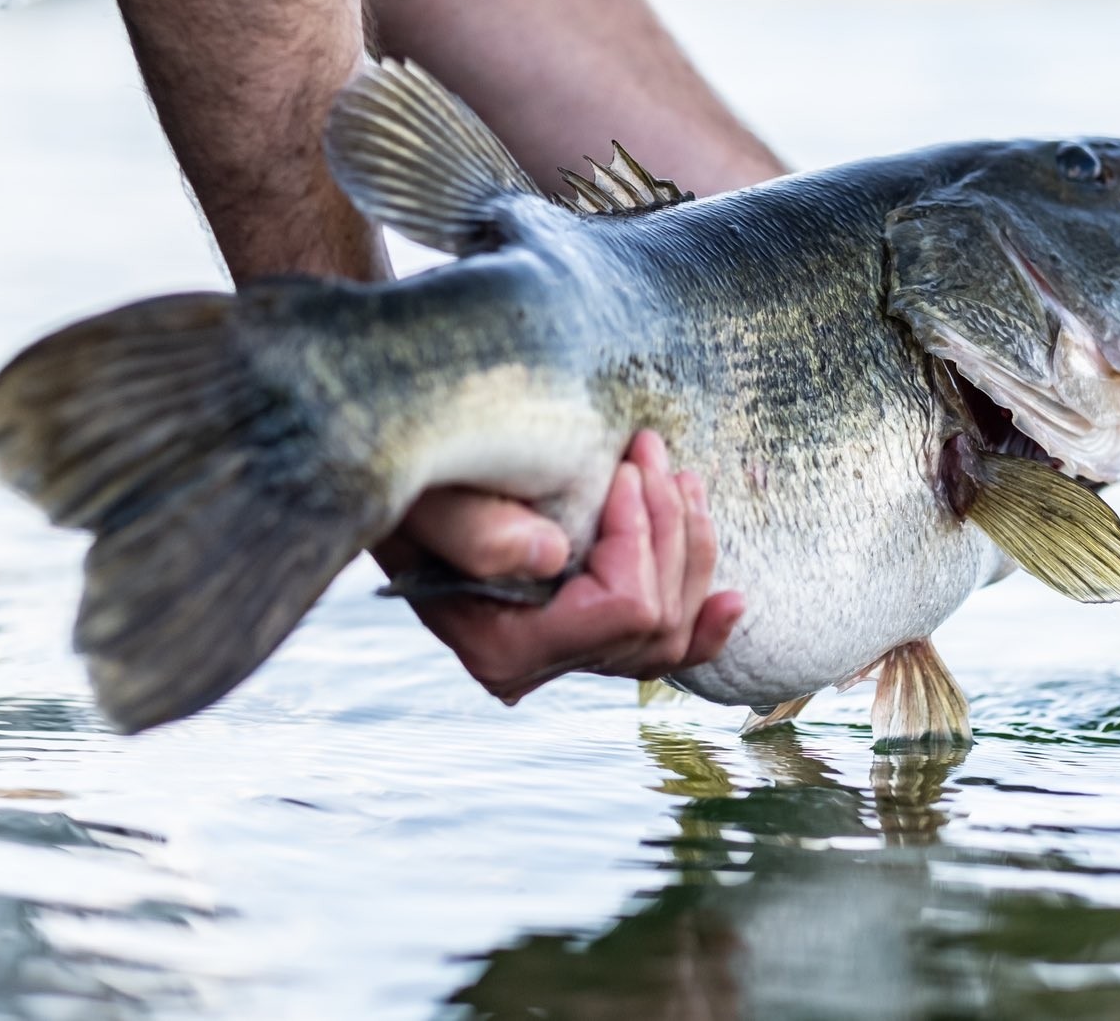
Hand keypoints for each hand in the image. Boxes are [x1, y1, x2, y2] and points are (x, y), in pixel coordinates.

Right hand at [375, 431, 743, 703]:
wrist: (387, 487)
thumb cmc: (403, 482)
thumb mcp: (423, 493)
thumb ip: (474, 528)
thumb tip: (550, 556)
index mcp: (503, 646)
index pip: (621, 609)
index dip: (640, 536)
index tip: (624, 466)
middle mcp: (535, 669)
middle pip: (655, 621)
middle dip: (670, 527)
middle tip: (650, 449)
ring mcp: (559, 657)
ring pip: (668, 632)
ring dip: (688, 549)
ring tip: (680, 477)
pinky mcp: (576, 633)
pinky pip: (655, 651)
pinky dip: (700, 623)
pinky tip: (732, 599)